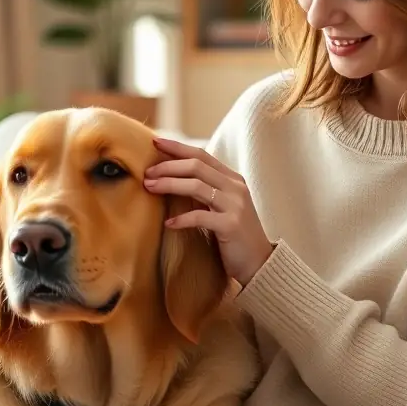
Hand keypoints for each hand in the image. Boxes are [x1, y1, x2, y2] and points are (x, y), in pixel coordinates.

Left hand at [144, 137, 274, 284]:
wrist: (259, 263)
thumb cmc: (234, 235)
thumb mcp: (222, 206)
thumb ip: (206, 191)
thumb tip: (172, 179)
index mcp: (233, 179)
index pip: (202, 155)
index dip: (178, 147)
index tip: (155, 142)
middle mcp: (236, 188)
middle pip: (197, 166)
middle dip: (168, 166)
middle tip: (147, 172)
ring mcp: (235, 205)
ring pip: (197, 186)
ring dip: (170, 184)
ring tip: (150, 188)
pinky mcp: (231, 225)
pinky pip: (201, 216)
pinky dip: (182, 218)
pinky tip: (168, 223)